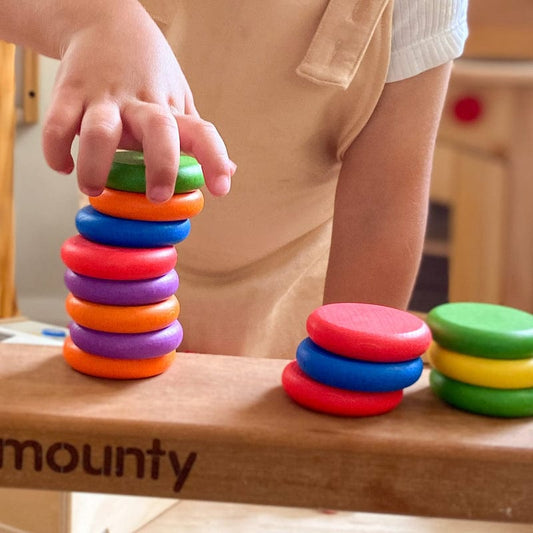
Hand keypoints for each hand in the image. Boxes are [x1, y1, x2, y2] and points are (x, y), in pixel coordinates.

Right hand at [41, 1, 233, 201]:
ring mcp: (104, 97)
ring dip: (96, 163)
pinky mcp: (70, 92)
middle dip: (161, 164)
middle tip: (157, 196)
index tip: (222, 187)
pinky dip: (56, 147)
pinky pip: (58, 123)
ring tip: (92, 189)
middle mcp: (140, 103)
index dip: (214, 159)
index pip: (201, 132)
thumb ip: (197, 137)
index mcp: (169, 108)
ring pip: (100, 130)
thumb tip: (230, 170)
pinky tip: (62, 165)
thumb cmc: (147, 72)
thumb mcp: (178, 98)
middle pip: (158, 130)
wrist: (102, 19)